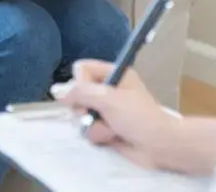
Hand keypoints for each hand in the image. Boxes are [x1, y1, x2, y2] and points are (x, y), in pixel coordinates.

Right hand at [51, 60, 178, 169]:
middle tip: (97, 114)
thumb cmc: (139, 117)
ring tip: (111, 129)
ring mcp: (107, 110)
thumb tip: (56, 90)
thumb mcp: (110, 100)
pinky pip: (89, 130)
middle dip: (85, 108)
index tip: (87, 95)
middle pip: (78, 93)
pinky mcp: (106, 129)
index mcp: (114, 74)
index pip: (83, 69)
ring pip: (81, 115)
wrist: (159, 146)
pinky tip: (112, 138)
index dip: (80, 82)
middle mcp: (109, 90)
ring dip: (94, 125)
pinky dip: (99, 135)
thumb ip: (82, 93)